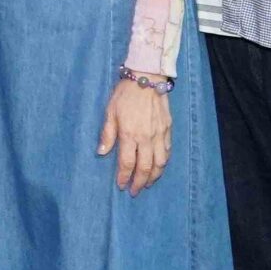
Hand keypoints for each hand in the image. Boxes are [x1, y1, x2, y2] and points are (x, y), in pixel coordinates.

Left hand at [99, 77, 172, 194]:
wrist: (147, 78)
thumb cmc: (124, 94)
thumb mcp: (110, 111)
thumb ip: (107, 134)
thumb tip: (102, 153)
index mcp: (129, 134)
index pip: (127, 163)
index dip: (124, 177)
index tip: (121, 186)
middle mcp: (147, 137)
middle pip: (145, 167)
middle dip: (140, 182)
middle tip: (135, 191)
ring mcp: (160, 134)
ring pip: (160, 163)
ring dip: (154, 176)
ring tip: (147, 184)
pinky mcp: (168, 129)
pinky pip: (167, 152)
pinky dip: (164, 163)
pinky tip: (159, 167)